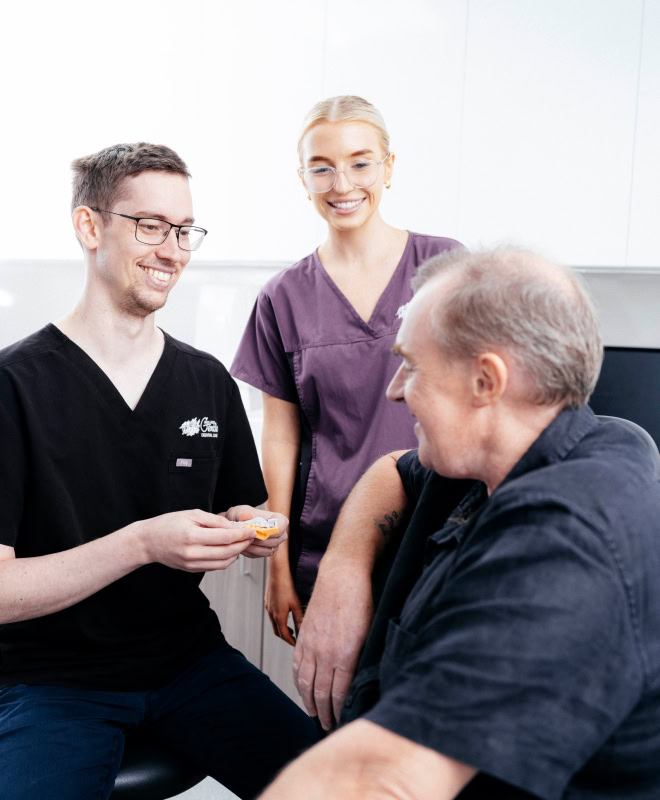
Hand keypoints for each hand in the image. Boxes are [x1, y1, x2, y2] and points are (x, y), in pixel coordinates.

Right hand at [138, 509, 255, 571]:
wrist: (148, 541)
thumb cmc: (168, 524)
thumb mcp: (192, 514)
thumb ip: (215, 521)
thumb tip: (235, 527)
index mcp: (192, 536)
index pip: (225, 538)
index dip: (242, 535)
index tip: (251, 530)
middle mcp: (192, 553)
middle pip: (227, 552)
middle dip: (242, 544)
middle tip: (250, 536)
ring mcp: (191, 564)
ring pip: (223, 563)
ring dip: (236, 554)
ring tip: (241, 543)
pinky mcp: (191, 570)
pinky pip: (214, 567)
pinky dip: (226, 560)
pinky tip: (229, 550)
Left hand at [222, 505, 288, 558]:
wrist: (237, 524)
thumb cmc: (242, 516)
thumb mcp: (241, 511)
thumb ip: (244, 514)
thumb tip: (247, 515)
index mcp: (278, 519)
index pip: (280, 528)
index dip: (270, 532)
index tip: (257, 532)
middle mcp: (279, 533)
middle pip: (275, 541)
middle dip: (259, 541)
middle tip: (247, 538)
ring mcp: (274, 543)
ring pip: (267, 550)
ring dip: (254, 548)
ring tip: (244, 542)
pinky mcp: (266, 551)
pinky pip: (260, 555)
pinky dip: (250, 552)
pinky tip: (243, 546)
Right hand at [264, 555, 303, 645]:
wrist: (277, 571)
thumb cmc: (287, 586)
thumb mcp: (296, 603)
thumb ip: (299, 618)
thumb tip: (303, 629)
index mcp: (279, 616)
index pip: (284, 635)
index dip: (290, 641)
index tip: (296, 644)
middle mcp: (271, 613)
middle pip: (277, 631)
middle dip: (285, 637)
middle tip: (293, 639)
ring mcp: (268, 607)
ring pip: (273, 623)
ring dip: (281, 628)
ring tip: (290, 628)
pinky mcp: (267, 601)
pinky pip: (271, 614)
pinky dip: (278, 619)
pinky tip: (284, 614)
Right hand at [293, 559, 373, 729]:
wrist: (342, 577)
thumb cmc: (361, 602)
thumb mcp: (370, 634)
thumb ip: (362, 660)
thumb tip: (360, 681)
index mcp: (346, 656)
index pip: (340, 695)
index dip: (339, 712)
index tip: (342, 722)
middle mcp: (326, 654)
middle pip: (321, 694)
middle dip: (324, 714)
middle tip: (327, 726)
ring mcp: (311, 646)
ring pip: (306, 683)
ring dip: (309, 702)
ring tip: (314, 714)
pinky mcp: (303, 637)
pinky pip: (297, 666)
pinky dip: (298, 682)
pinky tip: (303, 690)